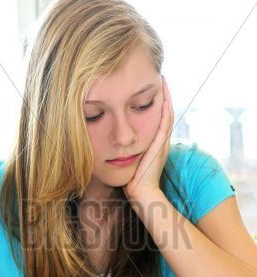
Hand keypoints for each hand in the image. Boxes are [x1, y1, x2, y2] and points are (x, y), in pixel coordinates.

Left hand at [123, 75, 173, 199]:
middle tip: (160, 77)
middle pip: (165, 112)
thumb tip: (114, 142)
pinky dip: (165, 108)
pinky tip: (163, 95)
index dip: (157, 102)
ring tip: (162, 80)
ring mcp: (162, 143)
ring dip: (166, 96)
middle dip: (163, 95)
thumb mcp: (130, 161)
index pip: (158, 118)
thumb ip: (126, 151)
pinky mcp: (160, 145)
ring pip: (167, 114)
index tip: (152, 87)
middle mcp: (161, 141)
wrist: (141, 194)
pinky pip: (165, 122)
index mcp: (155, 143)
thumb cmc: (132, 181)